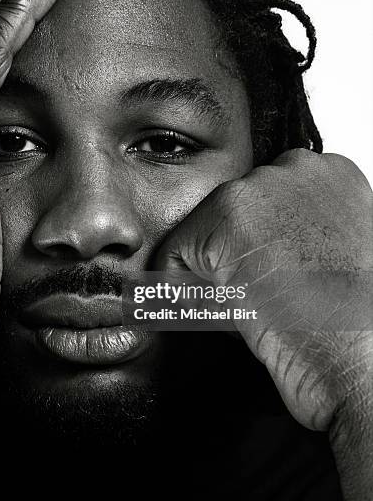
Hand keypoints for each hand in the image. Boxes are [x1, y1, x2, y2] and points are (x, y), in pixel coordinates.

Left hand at [155, 149, 372, 498]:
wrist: (359, 357)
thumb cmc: (352, 320)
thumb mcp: (335, 253)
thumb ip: (300, 229)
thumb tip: (259, 242)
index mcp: (331, 174)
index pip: (263, 201)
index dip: (259, 247)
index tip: (273, 277)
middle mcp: (295, 168)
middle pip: (228, 212)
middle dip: (232, 255)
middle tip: (262, 295)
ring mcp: (256, 188)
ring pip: (200, 232)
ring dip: (213, 272)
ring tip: (252, 303)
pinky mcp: (221, 218)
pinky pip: (172, 255)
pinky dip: (183, 290)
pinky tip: (225, 310)